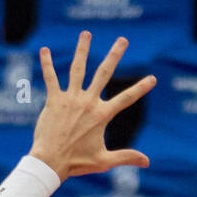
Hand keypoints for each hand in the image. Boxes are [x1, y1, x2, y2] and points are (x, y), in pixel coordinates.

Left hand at [28, 32, 155, 180]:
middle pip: (103, 73)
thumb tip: (147, 161)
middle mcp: (88, 102)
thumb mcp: (105, 161)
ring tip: (86, 34)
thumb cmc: (77, 163)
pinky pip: (50, 78)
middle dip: (115, 55)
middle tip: (123, 39)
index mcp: (102, 115)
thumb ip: (126, 157)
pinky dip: (47, 64)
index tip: (152, 78)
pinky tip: (44, 50)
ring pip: (78, 69)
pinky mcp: (54, 100)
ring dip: (82, 50)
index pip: (127, 99)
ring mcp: (70, 99)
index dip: (141, 88)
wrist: (51, 161)